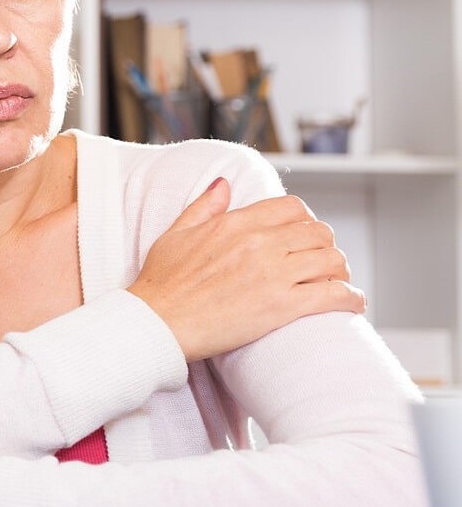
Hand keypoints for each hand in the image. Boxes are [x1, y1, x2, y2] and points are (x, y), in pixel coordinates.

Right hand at [129, 177, 364, 361]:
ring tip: (335, 283)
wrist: (156, 323)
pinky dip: (350, 297)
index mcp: (236, 224)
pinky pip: (334, 295)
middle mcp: (259, 243)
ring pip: (332, 260)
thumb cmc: (160, 284)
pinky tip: (351, 302)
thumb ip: (204, 207)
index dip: (305, 221)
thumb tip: (224, 183)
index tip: (303, 236)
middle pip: (319, 232)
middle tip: (321, 263)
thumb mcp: (175, 234)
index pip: (292, 208)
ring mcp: (273, 274)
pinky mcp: (282, 307)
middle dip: (325, 246)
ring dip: (340, 271)